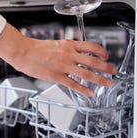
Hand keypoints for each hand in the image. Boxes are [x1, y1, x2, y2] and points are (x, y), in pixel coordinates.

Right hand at [0, 24, 116, 96]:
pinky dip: (83, 89)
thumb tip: (80, 54)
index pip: (92, 47)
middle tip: (113, 72)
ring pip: (86, 73)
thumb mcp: (58, 44)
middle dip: (106, 67)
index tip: (106, 57)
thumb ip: (70, 49)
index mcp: (69, 45)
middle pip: (94, 61)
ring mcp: (63, 66)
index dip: (102, 52)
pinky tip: (89, 93)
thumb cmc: (38, 48)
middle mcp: (69, 54)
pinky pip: (73, 84)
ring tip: (107, 84)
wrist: (23, 52)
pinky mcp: (56, 76)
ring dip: (100, 79)